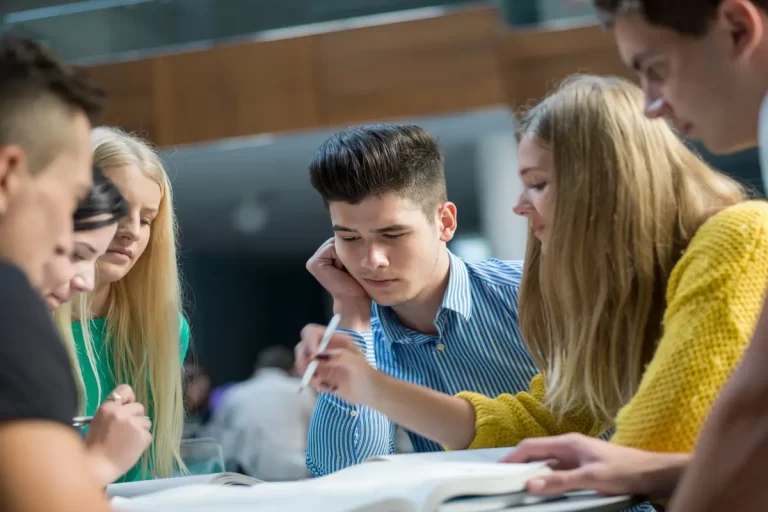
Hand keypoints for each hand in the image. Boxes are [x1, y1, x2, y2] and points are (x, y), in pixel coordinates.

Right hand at [84, 384, 151, 484]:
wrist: (96, 467)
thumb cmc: (94, 447)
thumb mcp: (98, 422)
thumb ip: (113, 412)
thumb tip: (128, 407)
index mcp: (108, 407)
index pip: (125, 389)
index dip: (128, 399)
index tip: (126, 408)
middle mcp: (122, 412)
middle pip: (139, 407)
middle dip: (135, 417)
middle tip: (124, 431)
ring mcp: (134, 424)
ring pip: (146, 421)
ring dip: (140, 430)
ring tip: (127, 441)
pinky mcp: (142, 436)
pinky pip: (148, 435)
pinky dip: (142, 441)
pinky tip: (131, 449)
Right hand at [294, 323, 380, 403]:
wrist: (371, 395)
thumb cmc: (368, 376)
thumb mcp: (358, 364)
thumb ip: (340, 357)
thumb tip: (318, 357)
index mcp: (335, 340)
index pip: (312, 332)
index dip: (309, 341)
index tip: (313, 356)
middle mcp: (325, 349)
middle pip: (302, 347)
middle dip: (302, 360)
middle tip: (309, 372)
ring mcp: (321, 363)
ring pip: (303, 363)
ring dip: (308, 375)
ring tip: (323, 384)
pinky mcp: (320, 376)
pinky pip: (308, 378)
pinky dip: (315, 384)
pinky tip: (329, 388)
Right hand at [307, 239, 370, 330]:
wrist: (355, 300)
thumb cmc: (358, 284)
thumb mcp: (355, 261)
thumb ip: (351, 248)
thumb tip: (356, 234)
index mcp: (325, 257)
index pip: (341, 241)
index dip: (352, 249)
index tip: (353, 266)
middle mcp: (317, 258)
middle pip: (338, 240)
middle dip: (348, 250)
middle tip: (350, 268)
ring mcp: (314, 261)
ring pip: (336, 243)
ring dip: (346, 254)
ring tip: (346, 269)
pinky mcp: (314, 263)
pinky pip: (332, 248)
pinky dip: (341, 257)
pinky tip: (341, 270)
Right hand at [502, 434, 687, 497]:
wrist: (654, 473)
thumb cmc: (625, 471)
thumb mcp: (591, 479)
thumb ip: (560, 481)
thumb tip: (530, 485)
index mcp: (568, 442)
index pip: (531, 446)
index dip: (512, 457)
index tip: (497, 470)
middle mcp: (569, 446)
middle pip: (536, 453)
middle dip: (519, 465)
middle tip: (504, 480)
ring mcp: (576, 456)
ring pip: (546, 463)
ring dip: (533, 473)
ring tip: (519, 486)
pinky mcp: (583, 466)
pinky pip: (557, 470)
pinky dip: (546, 478)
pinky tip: (545, 489)